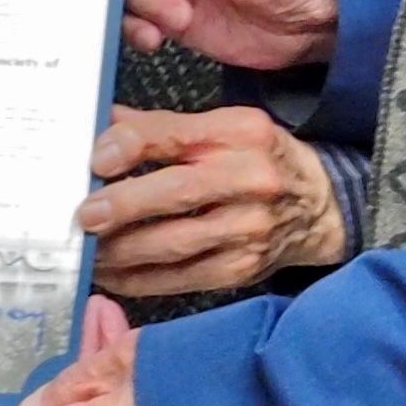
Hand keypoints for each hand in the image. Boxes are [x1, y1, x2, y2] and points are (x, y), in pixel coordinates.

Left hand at [79, 106, 346, 296]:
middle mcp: (248, 180)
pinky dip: (140, 280)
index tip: (94, 160)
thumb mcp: (222, 128)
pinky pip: (183, 278)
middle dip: (123, 207)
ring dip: (123, 251)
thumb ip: (159, 127)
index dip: (129, 146)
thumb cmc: (259, 160)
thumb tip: (96, 125)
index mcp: (237, 133)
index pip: (175, 135)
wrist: (322, 206)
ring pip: (176, 243)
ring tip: (87, 249)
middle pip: (177, 193)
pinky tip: (112, 274)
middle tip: (83, 216)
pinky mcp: (243, 269)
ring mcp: (249, 229)